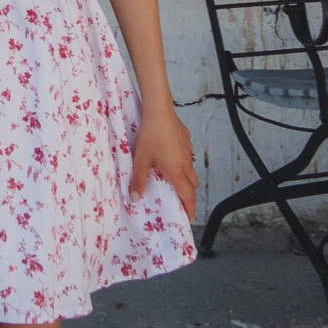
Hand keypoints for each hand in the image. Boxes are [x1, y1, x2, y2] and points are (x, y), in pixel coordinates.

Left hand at [131, 106, 197, 221]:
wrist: (159, 110)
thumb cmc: (151, 135)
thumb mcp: (141, 160)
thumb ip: (138, 181)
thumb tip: (135, 199)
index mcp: (177, 171)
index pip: (188, 196)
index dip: (189, 209)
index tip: (188, 217)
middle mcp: (186, 162)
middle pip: (193, 185)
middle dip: (188, 194)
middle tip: (179, 200)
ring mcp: (187, 150)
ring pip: (191, 169)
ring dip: (186, 178)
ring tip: (173, 179)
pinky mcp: (185, 139)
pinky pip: (187, 155)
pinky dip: (182, 161)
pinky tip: (170, 156)